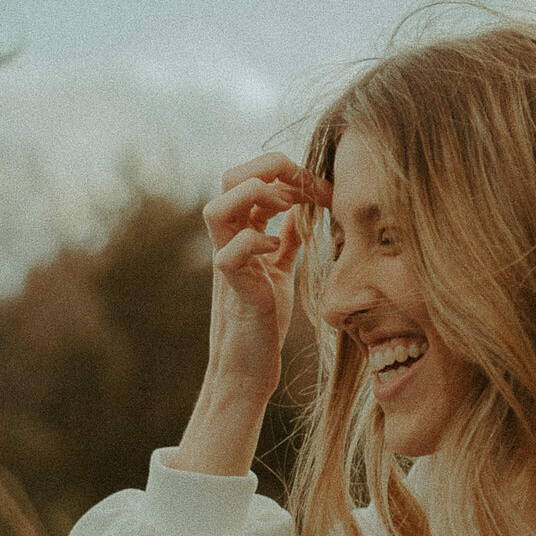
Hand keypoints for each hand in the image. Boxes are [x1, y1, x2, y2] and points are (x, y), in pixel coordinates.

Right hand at [173, 153, 329, 476]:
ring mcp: (226, 264)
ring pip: (216, 209)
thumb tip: (303, 208)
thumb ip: (288, 237)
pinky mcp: (233, 290)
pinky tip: (278, 249)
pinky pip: (229, 254)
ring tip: (286, 207)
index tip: (319, 185)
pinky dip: (256, 242)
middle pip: (229, 179)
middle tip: (303, 185)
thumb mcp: (280, 268)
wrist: (249, 368)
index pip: (250, 178)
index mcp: (241, 233)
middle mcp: (228, 243)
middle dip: (269, 168)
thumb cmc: (263, 321)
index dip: (284, 171)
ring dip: (254, 197)